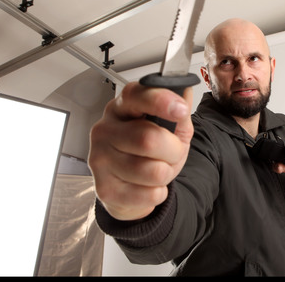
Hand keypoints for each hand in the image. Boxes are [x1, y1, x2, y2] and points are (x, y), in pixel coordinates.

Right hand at [88, 82, 193, 220]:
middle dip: (173, 150)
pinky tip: (147, 186)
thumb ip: (178, 112)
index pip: (136, 95)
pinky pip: (150, 194)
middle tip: (172, 152)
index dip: (160, 100)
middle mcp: (105, 129)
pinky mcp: (104, 188)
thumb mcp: (170, 128)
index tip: (180, 108)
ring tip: (157, 169)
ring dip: (167, 173)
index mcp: (122, 107)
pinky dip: (158, 193)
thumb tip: (184, 91)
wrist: (131, 187)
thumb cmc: (149, 152)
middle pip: (149, 138)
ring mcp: (100, 159)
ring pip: (153, 170)